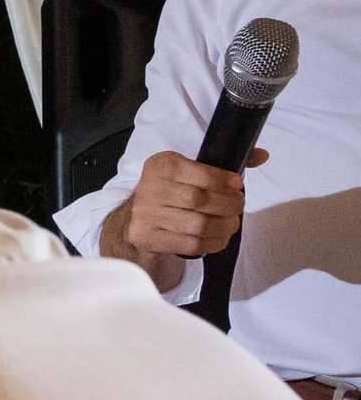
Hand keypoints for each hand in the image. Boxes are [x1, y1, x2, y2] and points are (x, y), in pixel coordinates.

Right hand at [123, 148, 266, 257]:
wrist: (136, 217)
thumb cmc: (170, 191)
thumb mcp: (189, 169)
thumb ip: (223, 163)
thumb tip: (262, 155)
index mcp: (162, 166)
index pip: (200, 173)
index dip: (224, 181)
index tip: (237, 185)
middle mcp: (150, 188)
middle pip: (200, 200)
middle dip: (228, 205)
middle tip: (237, 207)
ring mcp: (147, 215)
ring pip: (198, 225)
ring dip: (224, 226)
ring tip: (231, 223)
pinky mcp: (149, 237)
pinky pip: (191, 243)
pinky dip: (213, 242)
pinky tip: (219, 236)